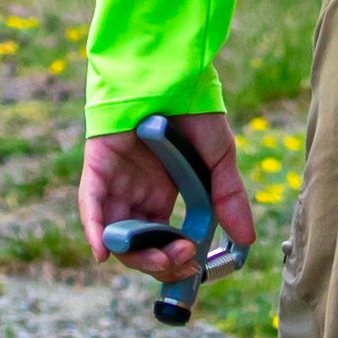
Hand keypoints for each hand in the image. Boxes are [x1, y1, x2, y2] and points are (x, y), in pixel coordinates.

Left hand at [81, 111, 258, 278]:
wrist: (171, 73)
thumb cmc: (193, 110)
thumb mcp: (219, 160)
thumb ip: (229, 198)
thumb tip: (247, 240)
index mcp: (161, 195)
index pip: (162, 242)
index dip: (176, 261)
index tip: (196, 265)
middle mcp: (135, 193)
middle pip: (138, 245)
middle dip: (160, 262)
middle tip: (183, 259)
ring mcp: (115, 182)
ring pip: (115, 234)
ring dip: (136, 254)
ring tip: (162, 257)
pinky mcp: (97, 166)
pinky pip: (91, 205)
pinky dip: (95, 231)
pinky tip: (106, 252)